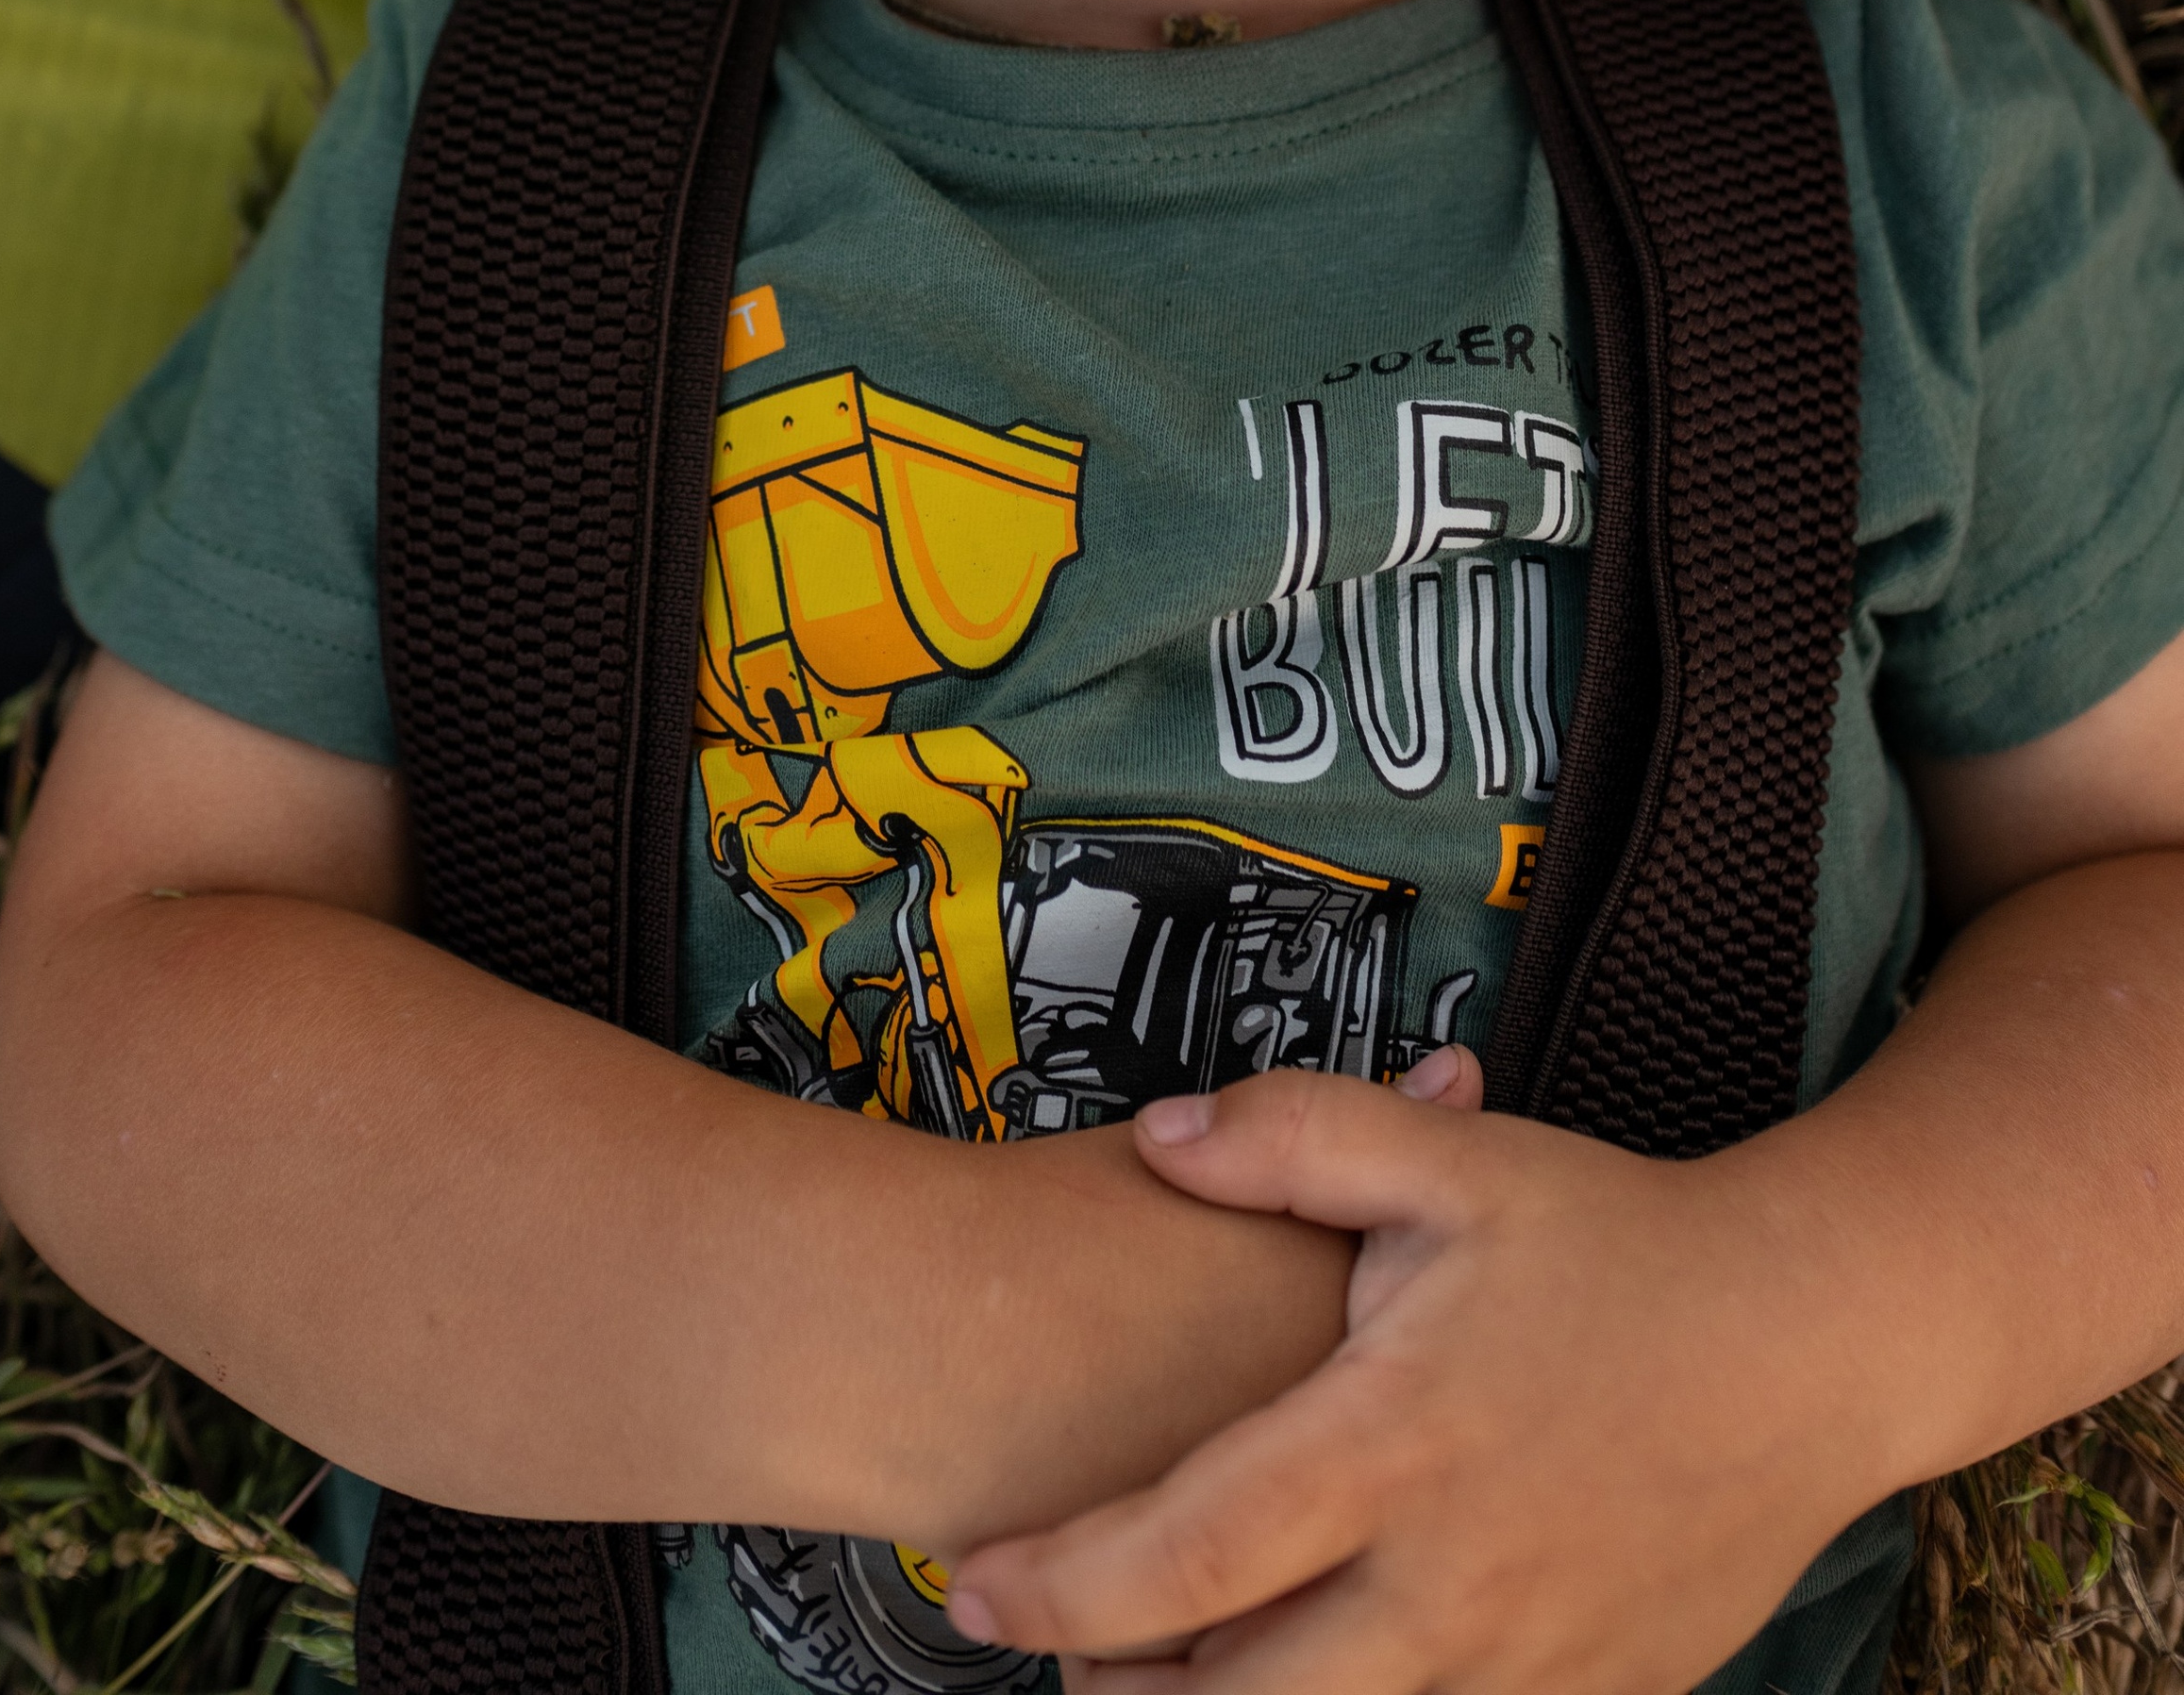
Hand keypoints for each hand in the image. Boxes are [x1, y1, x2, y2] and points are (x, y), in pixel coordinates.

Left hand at [946, 1063, 1880, 1694]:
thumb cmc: (1620, 1245)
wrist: (1810, 1343)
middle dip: (1116, 1690)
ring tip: (1153, 1669)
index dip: (1057, 1584)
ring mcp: (1523, 1666)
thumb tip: (1157, 1138)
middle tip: (1048, 1643)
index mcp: (1395, 1443)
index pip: (1186, 1553)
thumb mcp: (1454, 1160)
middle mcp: (1450, 1582)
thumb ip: (1294, 1136)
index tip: (967, 1581)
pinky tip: (1300, 1672)